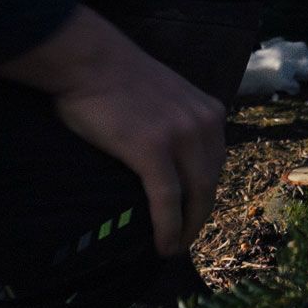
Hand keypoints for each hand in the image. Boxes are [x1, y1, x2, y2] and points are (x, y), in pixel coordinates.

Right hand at [0, 7, 226, 257]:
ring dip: (186, 228)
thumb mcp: (169, 96)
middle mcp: (203, 123)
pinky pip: (167, 199)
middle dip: (200, 216)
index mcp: (209, 111)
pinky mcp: (153, 150)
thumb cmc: (117, 78)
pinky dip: (168, 227)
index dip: (207, 193)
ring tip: (173, 247)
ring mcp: (180, 136)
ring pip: (194, 195)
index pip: (216, 162)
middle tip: (185, 240)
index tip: (195, 214)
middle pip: (210, 182)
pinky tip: (163, 246)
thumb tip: (174, 156)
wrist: (90, 61)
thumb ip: (180, 121)